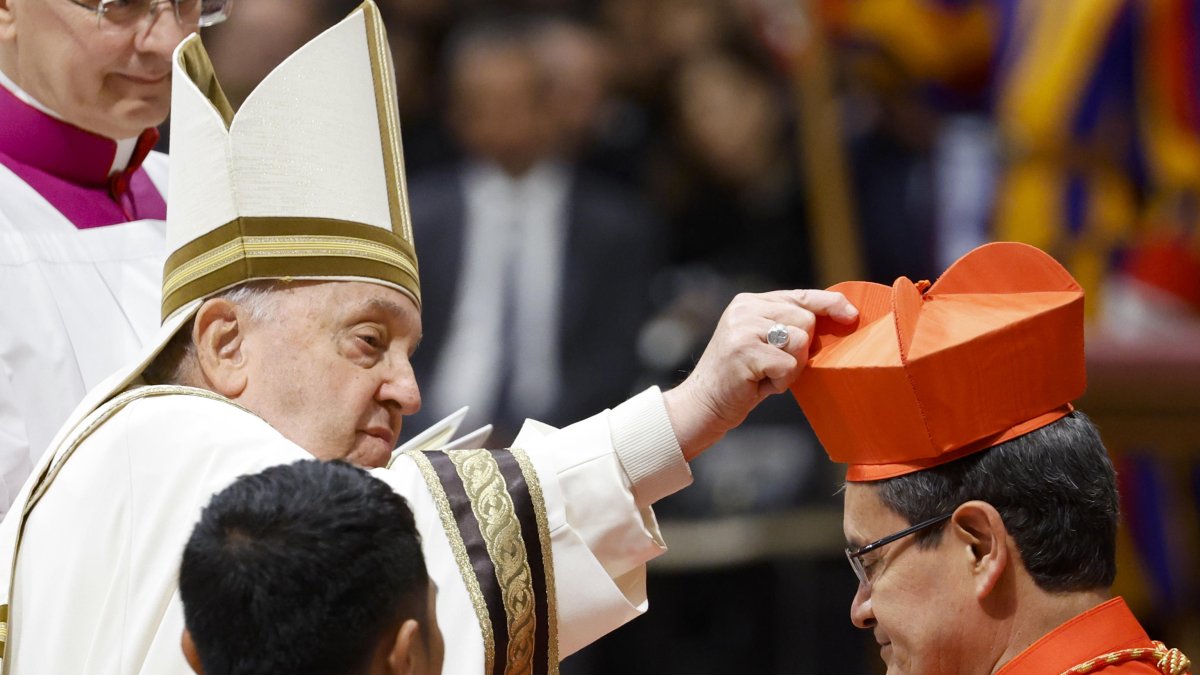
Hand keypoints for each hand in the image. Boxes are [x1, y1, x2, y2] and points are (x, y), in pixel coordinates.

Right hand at [663, 289, 857, 459]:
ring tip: (766, 376)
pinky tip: (759, 384)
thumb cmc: (741, 379)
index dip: (830, 304)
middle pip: (806, 320)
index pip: (800, 295)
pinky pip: (789, 364)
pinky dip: (780, 381)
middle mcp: (744, 309)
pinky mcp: (745, 350)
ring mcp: (743, 328)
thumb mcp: (763, 344)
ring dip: (791, 368)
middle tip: (774, 367)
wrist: (703, 405)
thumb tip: (837, 321)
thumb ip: (788, 327)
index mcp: (750, 302)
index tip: (851, 315)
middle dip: (801, 350)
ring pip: (800, 341)